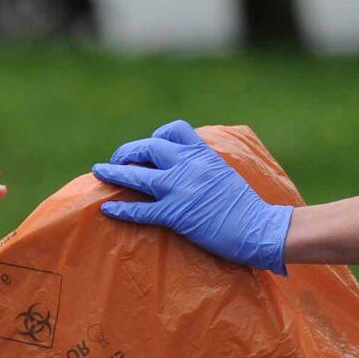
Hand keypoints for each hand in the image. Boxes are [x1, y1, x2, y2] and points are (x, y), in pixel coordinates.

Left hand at [91, 121, 292, 272]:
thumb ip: (205, 166)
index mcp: (202, 153)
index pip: (172, 130)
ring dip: (114, 172)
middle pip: (147, 147)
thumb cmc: (248, 205)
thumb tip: (192, 167)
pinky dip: (121, 209)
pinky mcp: (176, 215)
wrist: (260, 226)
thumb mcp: (226, 172)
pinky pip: (141, 209)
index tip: (150, 147)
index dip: (156, 136)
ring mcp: (180, 189)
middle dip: (127, 151)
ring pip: (137, 175)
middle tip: (117, 160)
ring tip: (99, 172)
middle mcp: (188, 165)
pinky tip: (108, 209)